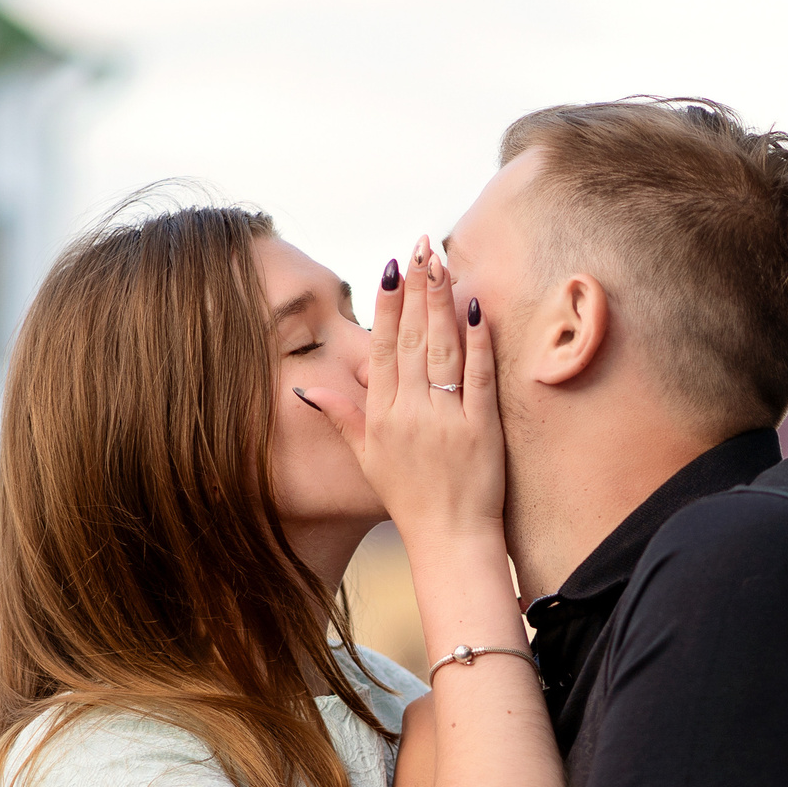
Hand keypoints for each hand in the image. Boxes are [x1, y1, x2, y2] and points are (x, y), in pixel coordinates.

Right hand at [298, 241, 501, 546]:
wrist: (449, 539)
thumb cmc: (408, 499)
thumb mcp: (366, 458)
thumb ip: (341, 417)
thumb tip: (307, 389)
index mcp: (380, 416)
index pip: (380, 348)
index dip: (386, 305)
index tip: (390, 267)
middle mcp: (409, 413)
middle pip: (410, 339)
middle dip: (415, 289)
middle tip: (419, 247)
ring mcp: (444, 419)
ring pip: (441, 350)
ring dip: (441, 303)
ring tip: (442, 262)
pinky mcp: (480, 429)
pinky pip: (478, 376)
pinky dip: (478, 342)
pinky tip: (477, 308)